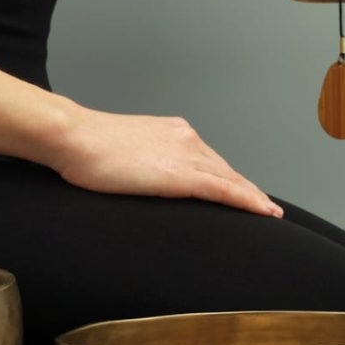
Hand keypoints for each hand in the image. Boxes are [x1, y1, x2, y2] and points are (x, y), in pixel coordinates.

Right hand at [48, 100, 283, 217]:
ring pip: (231, 180)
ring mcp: (187, 155)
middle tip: (264, 206)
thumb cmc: (87, 147)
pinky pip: (224, 190)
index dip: (227, 177)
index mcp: (173, 131)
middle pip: (225, 169)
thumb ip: (142, 161)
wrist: (75, 138)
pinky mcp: (182, 175)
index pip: (208, 159)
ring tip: (269, 213)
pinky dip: (247, 201)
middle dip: (246, 188)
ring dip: (253, 198)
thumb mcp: (122, 151)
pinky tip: (262, 212)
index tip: (241, 189)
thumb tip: (143, 176)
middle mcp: (187, 138)